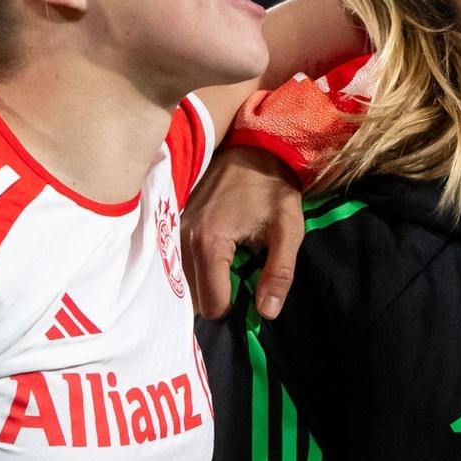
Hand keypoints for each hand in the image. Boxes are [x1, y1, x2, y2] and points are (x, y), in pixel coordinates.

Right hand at [182, 147, 305, 321]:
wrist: (253, 147)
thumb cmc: (273, 187)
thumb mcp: (288, 229)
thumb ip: (279, 272)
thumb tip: (267, 313)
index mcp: (210, 245)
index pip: (212, 305)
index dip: (235, 306)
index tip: (252, 289)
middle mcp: (184, 241)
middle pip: (193, 299)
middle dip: (219, 297)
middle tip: (243, 278)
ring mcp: (173, 232)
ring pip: (184, 283)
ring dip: (206, 284)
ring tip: (231, 265)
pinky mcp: (172, 225)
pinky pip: (179, 263)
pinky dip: (197, 268)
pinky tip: (218, 254)